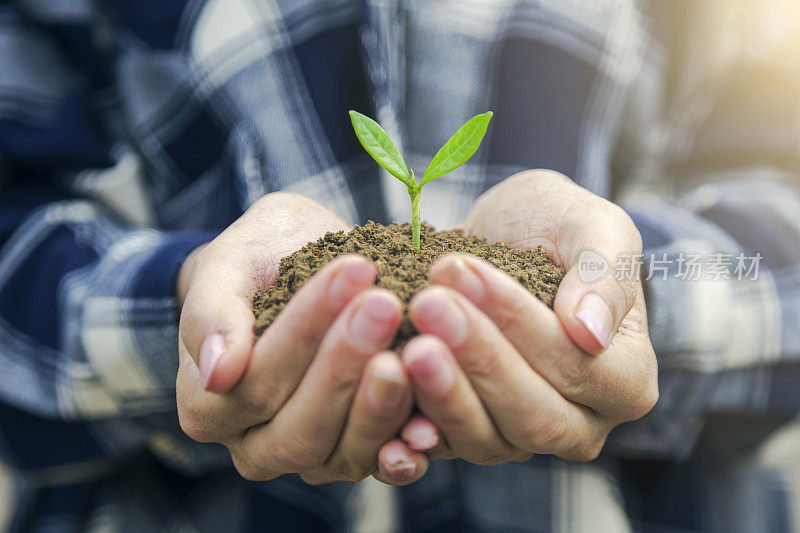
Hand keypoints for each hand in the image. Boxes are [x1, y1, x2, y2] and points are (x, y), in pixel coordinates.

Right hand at [176, 192, 426, 484]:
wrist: (296, 265)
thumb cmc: (258, 260)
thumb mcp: (230, 264)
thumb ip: (213, 314)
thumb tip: (217, 373)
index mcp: (208, 404)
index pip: (256, 380)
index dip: (306, 328)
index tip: (352, 270)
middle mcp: (255, 444)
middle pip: (299, 427)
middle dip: (346, 365)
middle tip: (386, 305)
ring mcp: (310, 456)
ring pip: (344, 452)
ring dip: (383, 402)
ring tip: (416, 348)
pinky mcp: (356, 452)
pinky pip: (382, 460)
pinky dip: (409, 442)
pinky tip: (432, 414)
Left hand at [397, 170, 657, 461]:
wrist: (498, 238)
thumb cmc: (554, 227)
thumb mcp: (591, 226)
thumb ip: (604, 274)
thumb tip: (592, 334)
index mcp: (625, 380)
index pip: (576, 367)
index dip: (518, 323)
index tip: (464, 271)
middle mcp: (579, 424)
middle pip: (532, 416)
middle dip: (477, 358)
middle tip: (427, 304)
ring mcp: (519, 437)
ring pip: (485, 439)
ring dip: (441, 390)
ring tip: (406, 340)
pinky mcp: (466, 437)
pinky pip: (439, 447)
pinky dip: (408, 429)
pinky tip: (383, 392)